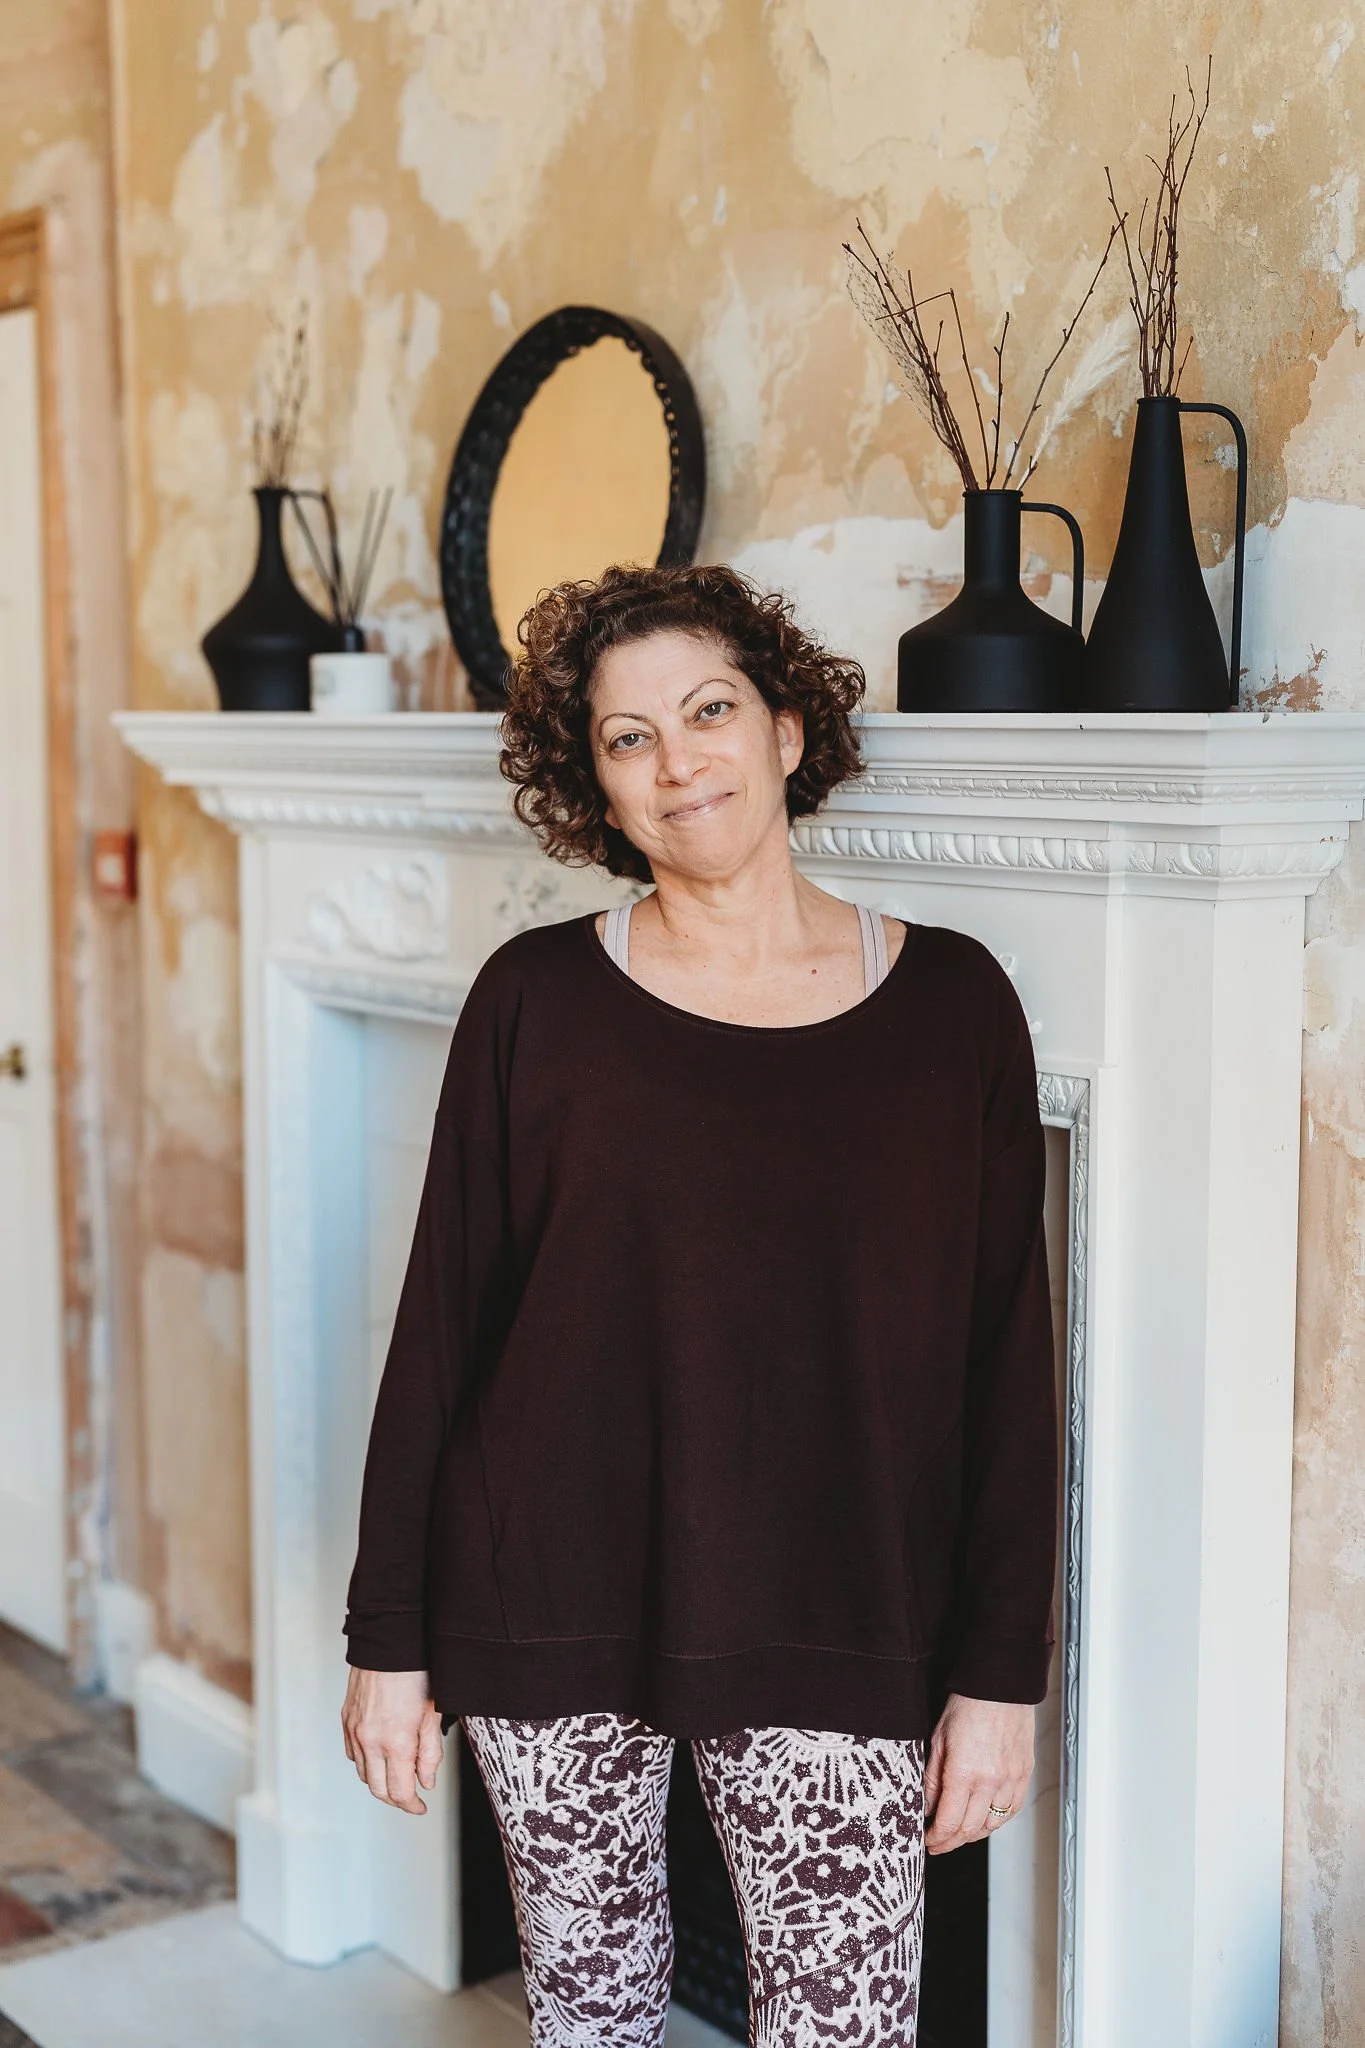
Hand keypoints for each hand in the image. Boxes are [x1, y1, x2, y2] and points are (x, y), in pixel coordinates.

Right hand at [341, 1667, 443, 1814]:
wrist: (389, 1643)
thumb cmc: (416, 1672)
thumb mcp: (433, 1714)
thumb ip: (429, 1753)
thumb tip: (425, 1782)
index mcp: (395, 1742)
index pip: (399, 1792)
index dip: (411, 1805)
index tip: (420, 1806)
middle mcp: (370, 1741)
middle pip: (379, 1790)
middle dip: (396, 1799)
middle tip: (411, 1797)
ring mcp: (355, 1731)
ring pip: (364, 1774)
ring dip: (380, 1781)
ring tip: (397, 1776)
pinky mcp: (347, 1720)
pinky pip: (353, 1754)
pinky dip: (366, 1762)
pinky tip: (379, 1756)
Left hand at [923, 1693, 1032, 1853]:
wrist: (999, 1684)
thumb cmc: (966, 1705)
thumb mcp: (938, 1740)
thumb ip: (933, 1779)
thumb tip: (928, 1808)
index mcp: (964, 1772)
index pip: (949, 1822)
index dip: (936, 1839)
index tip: (928, 1842)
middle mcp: (990, 1781)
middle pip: (970, 1829)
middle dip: (951, 1842)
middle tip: (939, 1844)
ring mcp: (1011, 1779)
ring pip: (992, 1824)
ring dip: (973, 1835)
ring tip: (959, 1834)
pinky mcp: (1024, 1774)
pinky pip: (1012, 1809)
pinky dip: (997, 1820)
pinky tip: (985, 1820)